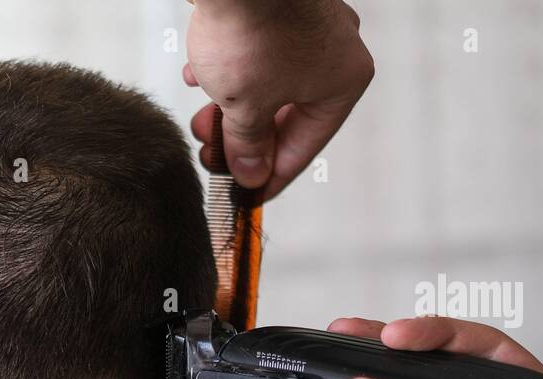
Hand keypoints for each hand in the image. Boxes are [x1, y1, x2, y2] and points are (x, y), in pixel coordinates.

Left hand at [185, 0, 373, 197]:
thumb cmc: (250, 32)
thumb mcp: (244, 106)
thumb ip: (248, 144)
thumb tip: (252, 174)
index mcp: (343, 82)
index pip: (306, 146)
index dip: (270, 176)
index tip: (245, 195)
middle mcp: (335, 51)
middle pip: (286, 115)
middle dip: (243, 139)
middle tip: (210, 155)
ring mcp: (309, 25)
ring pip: (268, 85)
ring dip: (232, 107)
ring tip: (200, 119)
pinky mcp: (278, 7)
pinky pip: (256, 54)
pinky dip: (229, 71)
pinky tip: (199, 76)